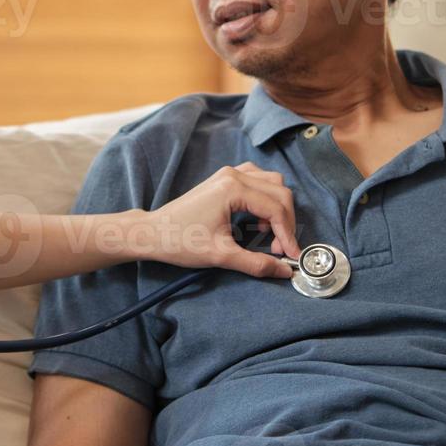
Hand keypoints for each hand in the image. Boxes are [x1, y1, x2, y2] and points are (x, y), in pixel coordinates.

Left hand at [128, 163, 298, 278]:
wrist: (153, 232)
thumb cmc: (181, 241)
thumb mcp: (221, 255)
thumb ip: (256, 263)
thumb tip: (285, 271)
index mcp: (233, 188)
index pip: (275, 208)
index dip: (288, 234)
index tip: (292, 256)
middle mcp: (233, 174)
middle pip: (279, 191)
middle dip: (285, 222)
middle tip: (280, 249)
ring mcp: (228, 174)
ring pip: (271, 184)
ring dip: (277, 209)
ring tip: (267, 236)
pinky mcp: (224, 180)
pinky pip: (258, 182)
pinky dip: (265, 201)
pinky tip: (256, 222)